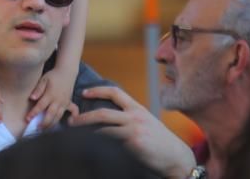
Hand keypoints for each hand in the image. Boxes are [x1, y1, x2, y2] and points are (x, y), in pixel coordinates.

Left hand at [26, 65, 77, 128]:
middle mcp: (58, 100)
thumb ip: (38, 89)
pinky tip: (68, 123)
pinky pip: (71, 112)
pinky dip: (71, 117)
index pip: (41, 106)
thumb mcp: (44, 79)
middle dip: (44, 123)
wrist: (66, 71)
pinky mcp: (69, 103)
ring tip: (45, 129)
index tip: (27, 119)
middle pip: (51, 115)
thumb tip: (32, 98)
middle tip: (37, 129)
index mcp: (50, 94)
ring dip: (52, 124)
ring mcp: (65, 102)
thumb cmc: (53, 76)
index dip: (34, 113)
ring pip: (59, 116)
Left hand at [68, 85, 195, 178]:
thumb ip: (131, 121)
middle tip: (72, 119)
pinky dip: (97, 139)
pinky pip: (110, 138)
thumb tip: (112, 123)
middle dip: (84, 115)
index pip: (115, 92)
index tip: (84, 93)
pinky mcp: (133, 141)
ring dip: (86, 127)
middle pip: (104, 110)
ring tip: (74, 131)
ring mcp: (134, 128)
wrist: (177, 158)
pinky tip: (88, 143)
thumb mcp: (147, 125)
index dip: (98, 90)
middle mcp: (135, 115)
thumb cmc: (162, 145)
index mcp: (138, 109)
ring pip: (104, 123)